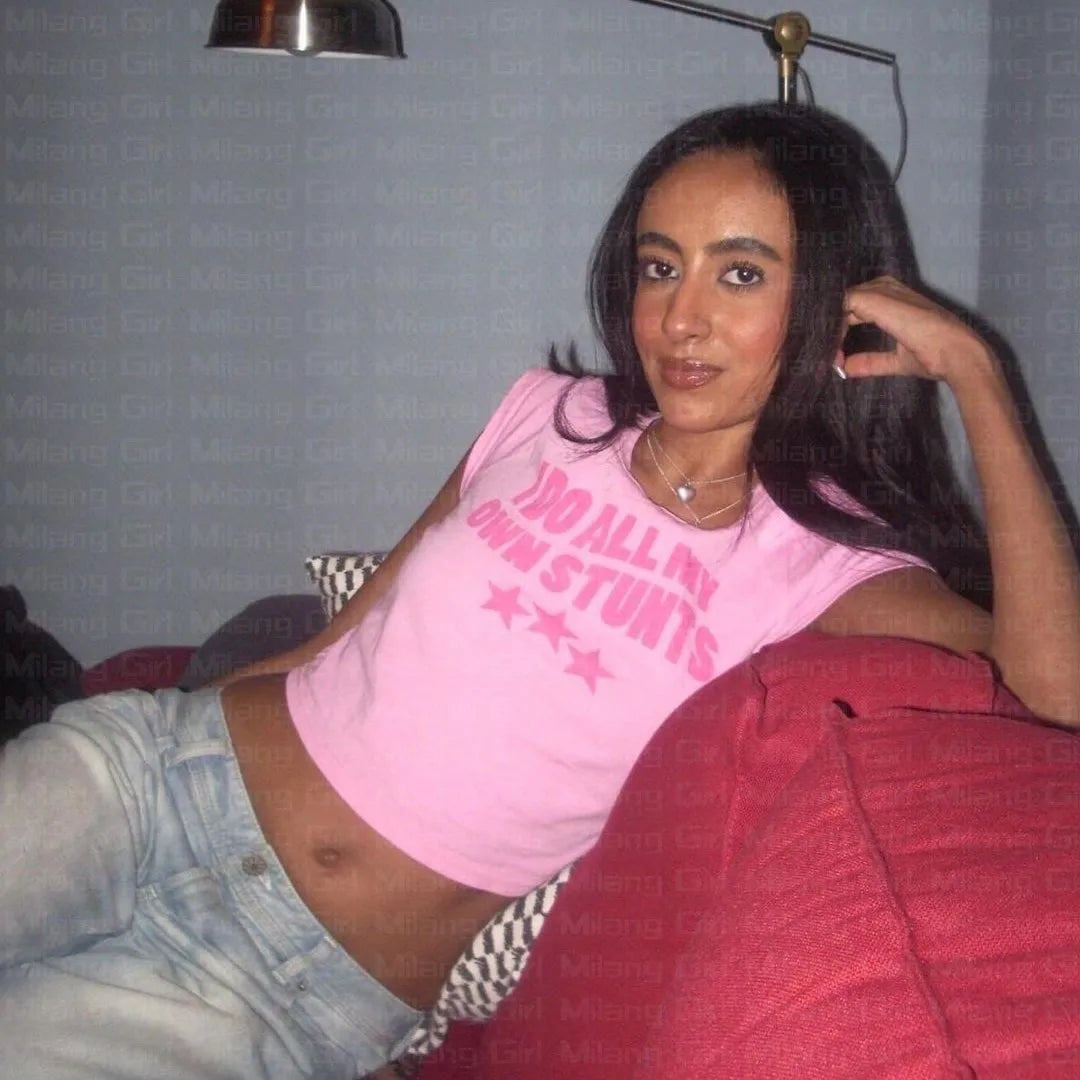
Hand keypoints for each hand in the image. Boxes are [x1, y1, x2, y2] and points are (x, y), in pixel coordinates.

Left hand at [835, 276, 997, 390]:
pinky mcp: (876, 299)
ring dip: (829, 326)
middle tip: (820, 351)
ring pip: (841, 301)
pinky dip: (832, 323)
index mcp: (892, 299)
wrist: (957, 354)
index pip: (854, 305)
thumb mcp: (896, 360)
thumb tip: (847, 369)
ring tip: (822, 350)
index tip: (829, 350)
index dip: (838, 326)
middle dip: (829, 326)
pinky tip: (828, 344)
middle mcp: (887, 288)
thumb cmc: (934, 355)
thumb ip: (871, 362)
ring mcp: (882, 291)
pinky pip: (842, 302)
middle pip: (845, 301)